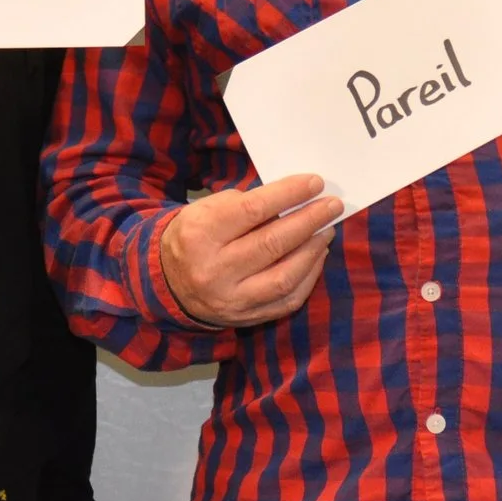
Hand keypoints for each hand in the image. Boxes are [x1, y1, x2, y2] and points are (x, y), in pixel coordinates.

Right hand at [159, 175, 344, 327]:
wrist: (169, 283)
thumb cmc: (196, 236)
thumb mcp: (207, 209)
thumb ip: (247, 203)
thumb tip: (295, 200)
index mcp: (200, 234)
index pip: (253, 211)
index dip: (288, 194)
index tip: (315, 183)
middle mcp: (213, 270)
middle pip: (272, 243)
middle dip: (309, 221)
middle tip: (332, 205)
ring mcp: (230, 299)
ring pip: (284, 276)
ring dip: (313, 250)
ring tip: (326, 230)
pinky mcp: (245, 317)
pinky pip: (287, 300)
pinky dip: (308, 277)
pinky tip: (316, 256)